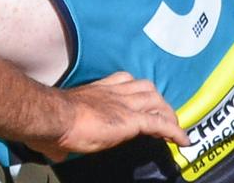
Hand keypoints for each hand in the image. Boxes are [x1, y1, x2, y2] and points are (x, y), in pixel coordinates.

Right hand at [32, 72, 187, 160]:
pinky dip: (175, 132)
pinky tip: (183, 142)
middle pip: (146, 87)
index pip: (124, 80)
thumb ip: (61, 137)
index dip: (137, 91)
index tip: (141, 103)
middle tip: (161, 118)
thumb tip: (54, 153)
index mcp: (96, 91)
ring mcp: (124, 104)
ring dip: (168, 114)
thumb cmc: (51, 122)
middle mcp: (113, 92)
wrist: (55, 117)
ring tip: (173, 130)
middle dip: (157, 101)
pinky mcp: (131, 120)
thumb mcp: (60, 124)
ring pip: (156, 101)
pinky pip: (160, 124)